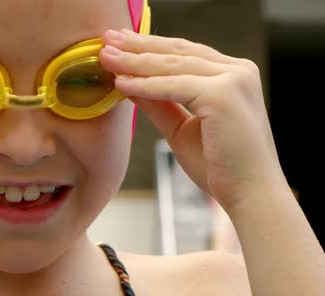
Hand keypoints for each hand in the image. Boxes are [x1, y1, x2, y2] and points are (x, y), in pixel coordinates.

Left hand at [100, 29, 286, 210]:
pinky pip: (173, 86)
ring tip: (106, 57)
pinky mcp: (223, 95)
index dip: (149, 46)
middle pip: (177, 52)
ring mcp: (234, 80)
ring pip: (173, 65)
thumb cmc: (220, 166)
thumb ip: (158, 104)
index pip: (184, 53)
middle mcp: (238, 71)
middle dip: (138, 45)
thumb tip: (127, 83)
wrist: (249, 195)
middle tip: (106, 40)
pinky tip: (121, 83)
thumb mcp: (180, 128)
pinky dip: (144, 85)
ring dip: (135, 61)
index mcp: (233, 74)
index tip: (119, 44)